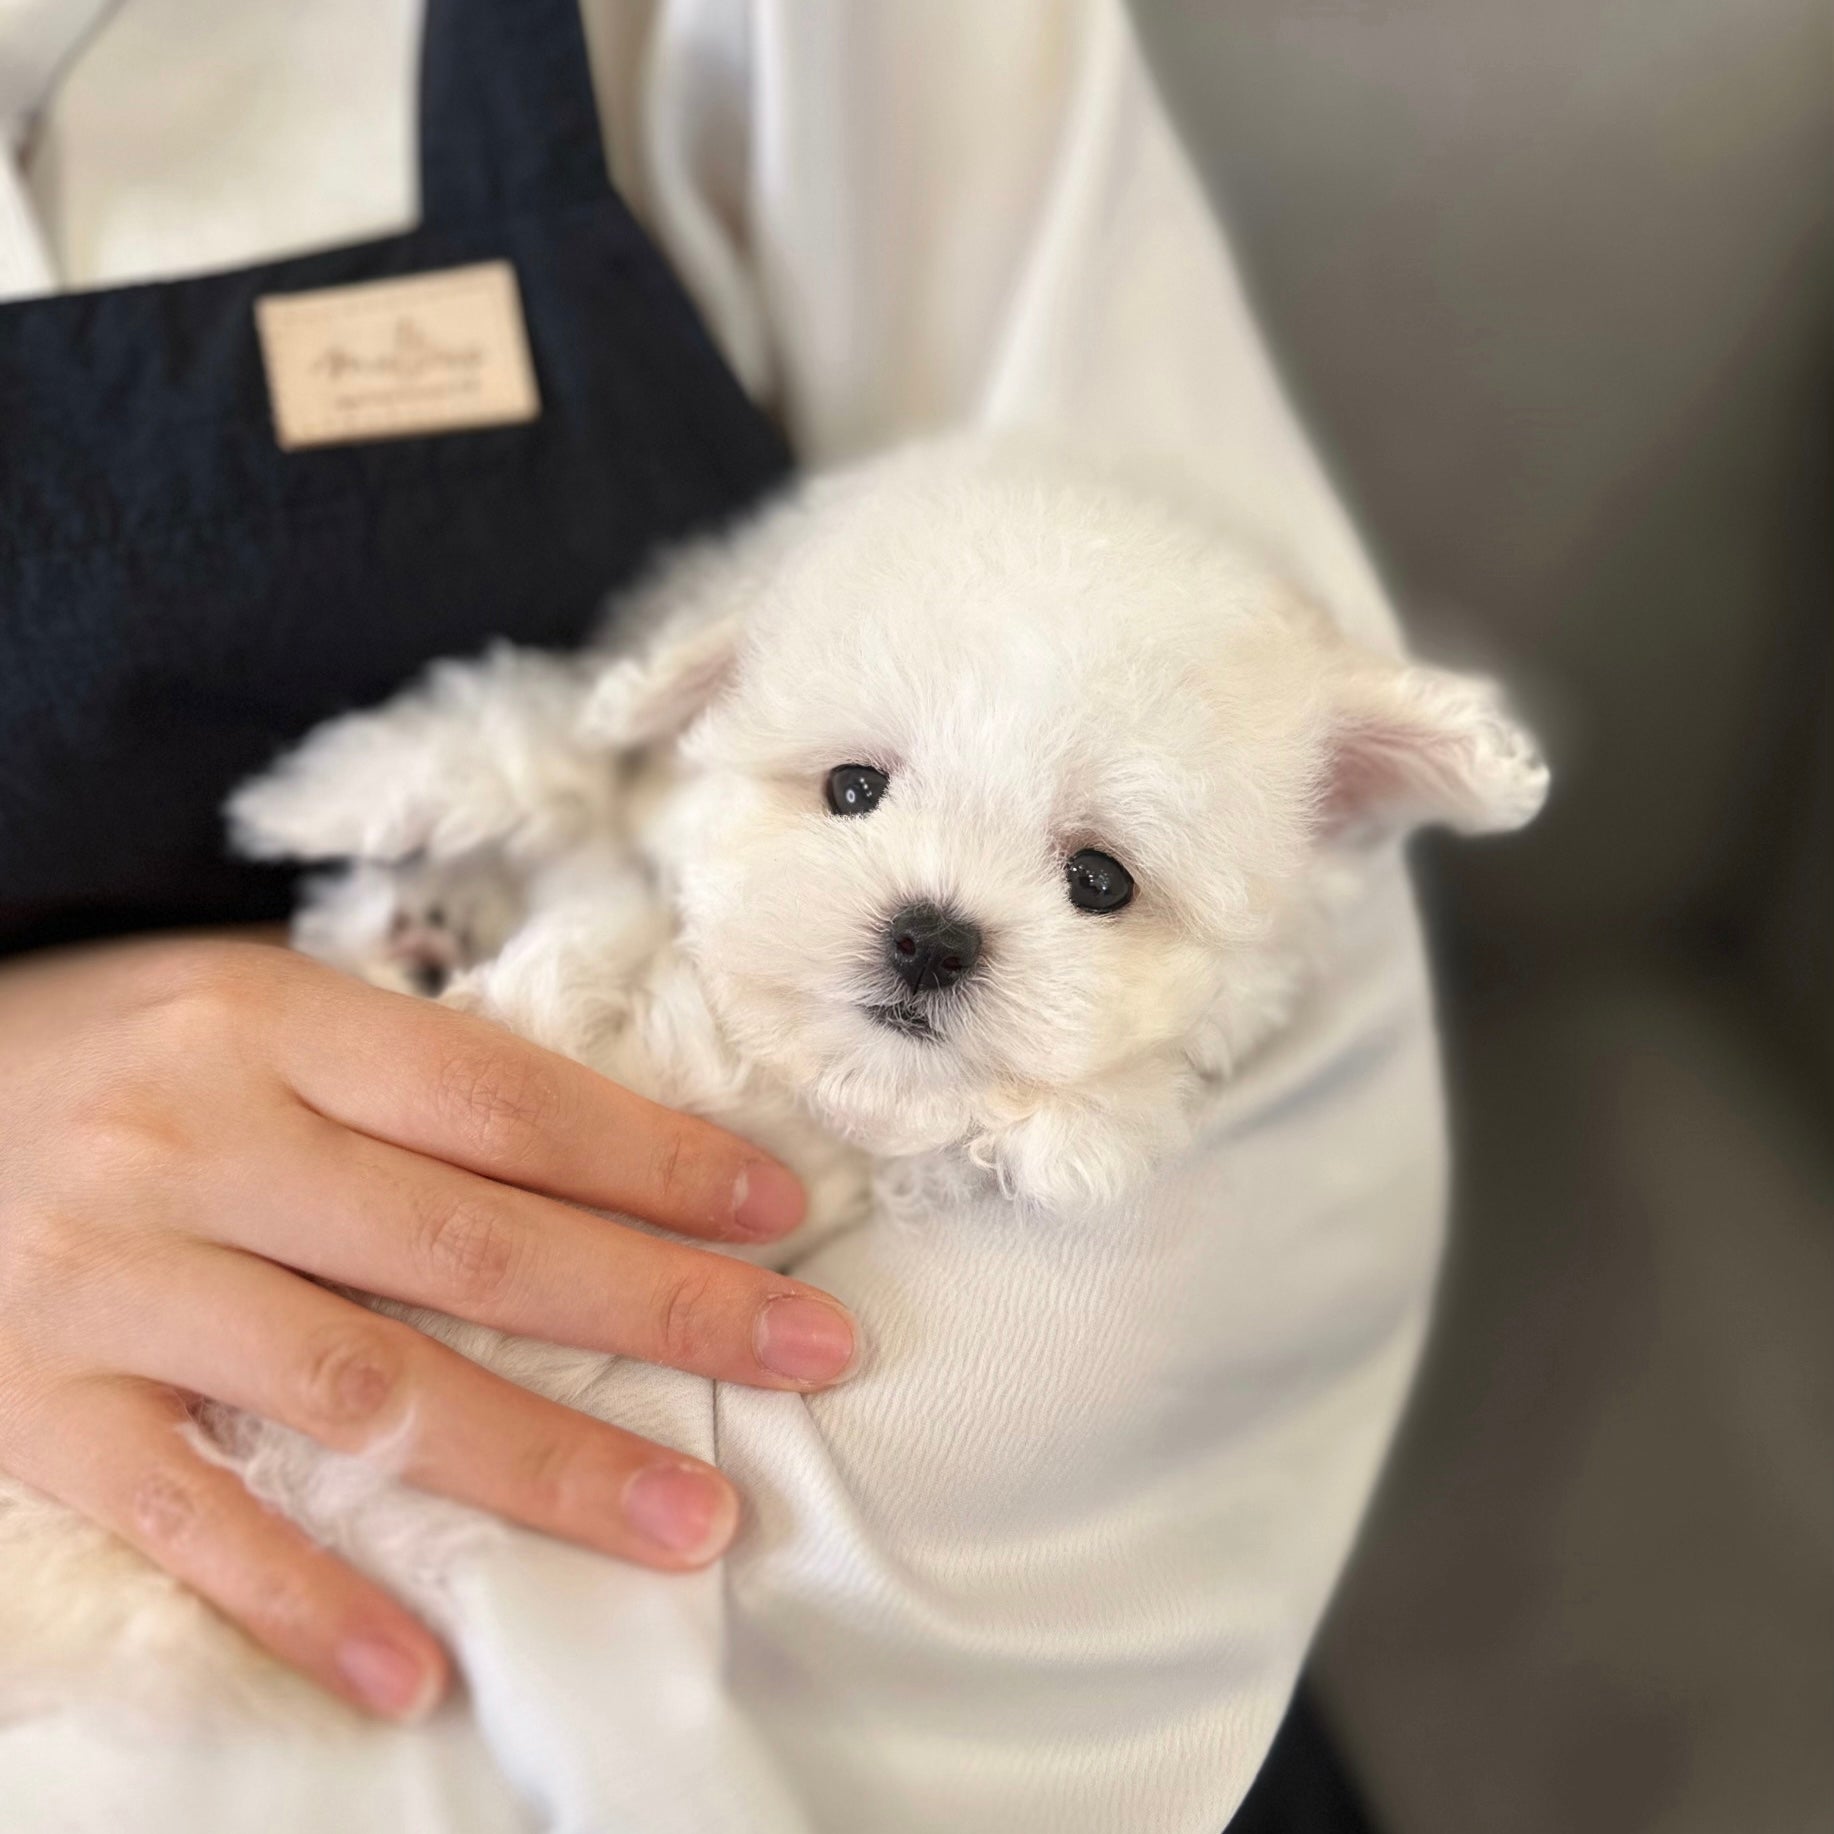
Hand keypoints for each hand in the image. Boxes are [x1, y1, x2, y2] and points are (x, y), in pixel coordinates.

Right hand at [0, 933, 855, 1717]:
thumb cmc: (96, 1051)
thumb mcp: (242, 1011)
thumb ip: (393, 1079)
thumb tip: (599, 1162)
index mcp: (265, 1022)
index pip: (503, 1101)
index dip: (653, 1160)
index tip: (777, 1213)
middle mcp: (198, 1144)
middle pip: (473, 1244)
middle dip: (661, 1308)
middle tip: (810, 1353)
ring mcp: (115, 1283)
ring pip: (365, 1387)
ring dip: (544, 1463)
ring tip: (692, 1521)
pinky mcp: (34, 1407)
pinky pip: (187, 1515)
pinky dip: (302, 1597)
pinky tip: (416, 1666)